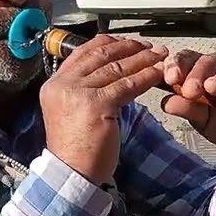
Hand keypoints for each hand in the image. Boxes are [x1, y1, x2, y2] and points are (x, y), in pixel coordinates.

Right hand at [40, 35, 167, 184]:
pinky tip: (157, 74)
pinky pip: (127, 85)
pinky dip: (145, 77)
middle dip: (129, 47)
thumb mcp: (72, 111)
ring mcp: (78, 93)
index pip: (82, 52)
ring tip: (160, 56)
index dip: (109, 43)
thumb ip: (86, 90)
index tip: (128, 42)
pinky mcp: (96, 104)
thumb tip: (114, 74)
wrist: (70, 173)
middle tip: (150, 46)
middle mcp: (63, 84)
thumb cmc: (75, 149)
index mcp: (55, 84)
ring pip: (116, 68)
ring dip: (142, 59)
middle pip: (100, 55)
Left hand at [160, 50, 215, 170]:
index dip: (178, 65)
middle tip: (190, 91)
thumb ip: (187, 110)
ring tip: (213, 88)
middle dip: (198, 73)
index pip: (189, 59)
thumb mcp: (202, 121)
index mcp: (203, 70)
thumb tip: (166, 102)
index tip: (170, 78)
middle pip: (210, 60)